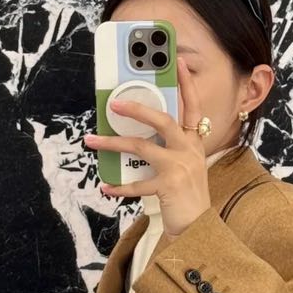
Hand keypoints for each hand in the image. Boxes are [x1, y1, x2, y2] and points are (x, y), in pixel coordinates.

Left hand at [83, 57, 212, 238]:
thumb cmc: (187, 197)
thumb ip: (168, 149)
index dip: (186, 84)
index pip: (193, 106)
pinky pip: (137, 183)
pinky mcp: (169, 186)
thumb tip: (136, 135)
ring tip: (92, 140)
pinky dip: (119, 186)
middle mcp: (190, 151)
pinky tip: (106, 186)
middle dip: (138, 109)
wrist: (200, 230)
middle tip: (114, 103)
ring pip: (142, 147)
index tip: (178, 62)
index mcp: (194, 143)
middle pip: (164, 120)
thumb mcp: (184, 167)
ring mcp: (180, 168)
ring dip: (113, 143)